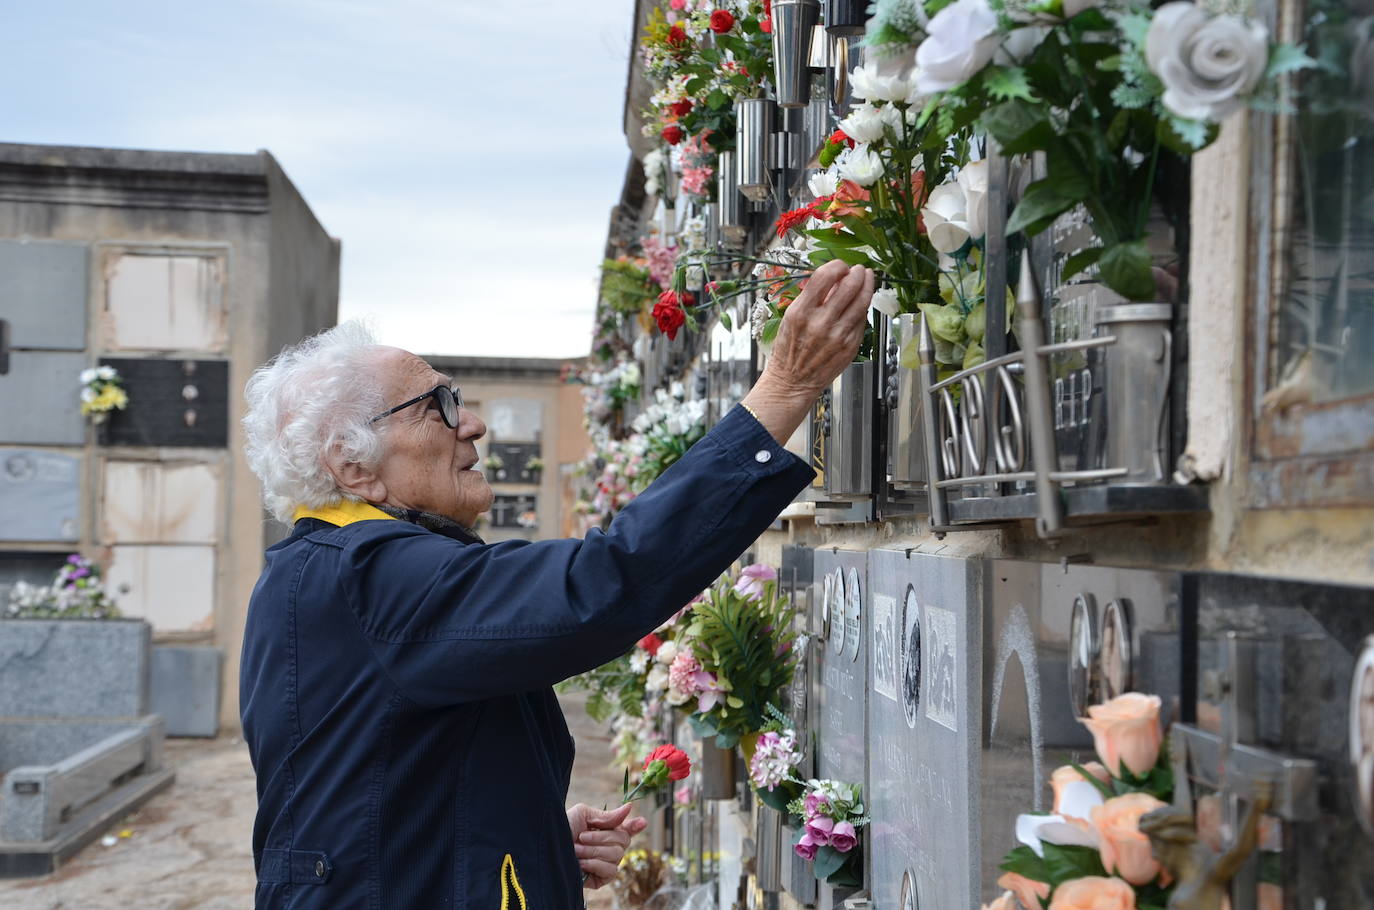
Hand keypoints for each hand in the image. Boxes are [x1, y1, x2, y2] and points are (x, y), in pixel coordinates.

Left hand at [566, 802, 647, 888]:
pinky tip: (582, 863)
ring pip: (616, 855)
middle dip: (601, 837)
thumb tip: (629, 808)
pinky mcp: (601, 878)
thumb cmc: (562, 829)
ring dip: (593, 850)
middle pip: (623, 841)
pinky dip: (595, 864)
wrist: (546, 849)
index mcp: (606, 830)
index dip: (636, 826)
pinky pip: (610, 870)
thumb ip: (607, 816)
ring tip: (576, 849)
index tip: (642, 822)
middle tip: (582, 837)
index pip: (628, 829)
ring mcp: (606, 863)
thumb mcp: (583, 814)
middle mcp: (609, 847)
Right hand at [741, 260, 874, 443]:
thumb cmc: (789, 349)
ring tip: (866, 279)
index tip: (840, 265)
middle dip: (857, 273)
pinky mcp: (850, 346)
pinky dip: (863, 307)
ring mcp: (838, 335)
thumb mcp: (792, 317)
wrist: (791, 381)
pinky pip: (862, 320)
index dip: (837, 265)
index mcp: (801, 312)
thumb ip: (813, 297)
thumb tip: (835, 278)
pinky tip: (861, 302)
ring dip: (867, 285)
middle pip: (849, 286)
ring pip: (862, 301)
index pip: (825, 276)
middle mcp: (820, 323)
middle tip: (858, 270)